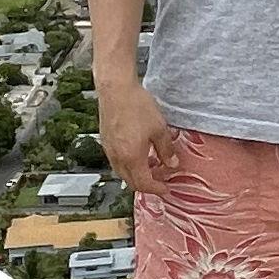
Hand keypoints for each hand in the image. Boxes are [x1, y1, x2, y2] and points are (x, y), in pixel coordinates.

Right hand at [100, 73, 184, 198]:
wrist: (116, 89)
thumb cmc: (137, 106)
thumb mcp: (159, 128)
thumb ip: (166, 149)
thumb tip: (172, 164)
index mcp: (132, 158)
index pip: (144, 183)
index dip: (156, 189)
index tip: (165, 189)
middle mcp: (118, 158)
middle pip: (131, 182)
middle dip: (146, 185)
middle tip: (159, 181)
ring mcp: (109, 150)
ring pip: (122, 173)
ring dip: (136, 175)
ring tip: (150, 166)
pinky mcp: (105, 142)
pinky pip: (116, 162)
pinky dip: (128, 165)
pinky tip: (137, 154)